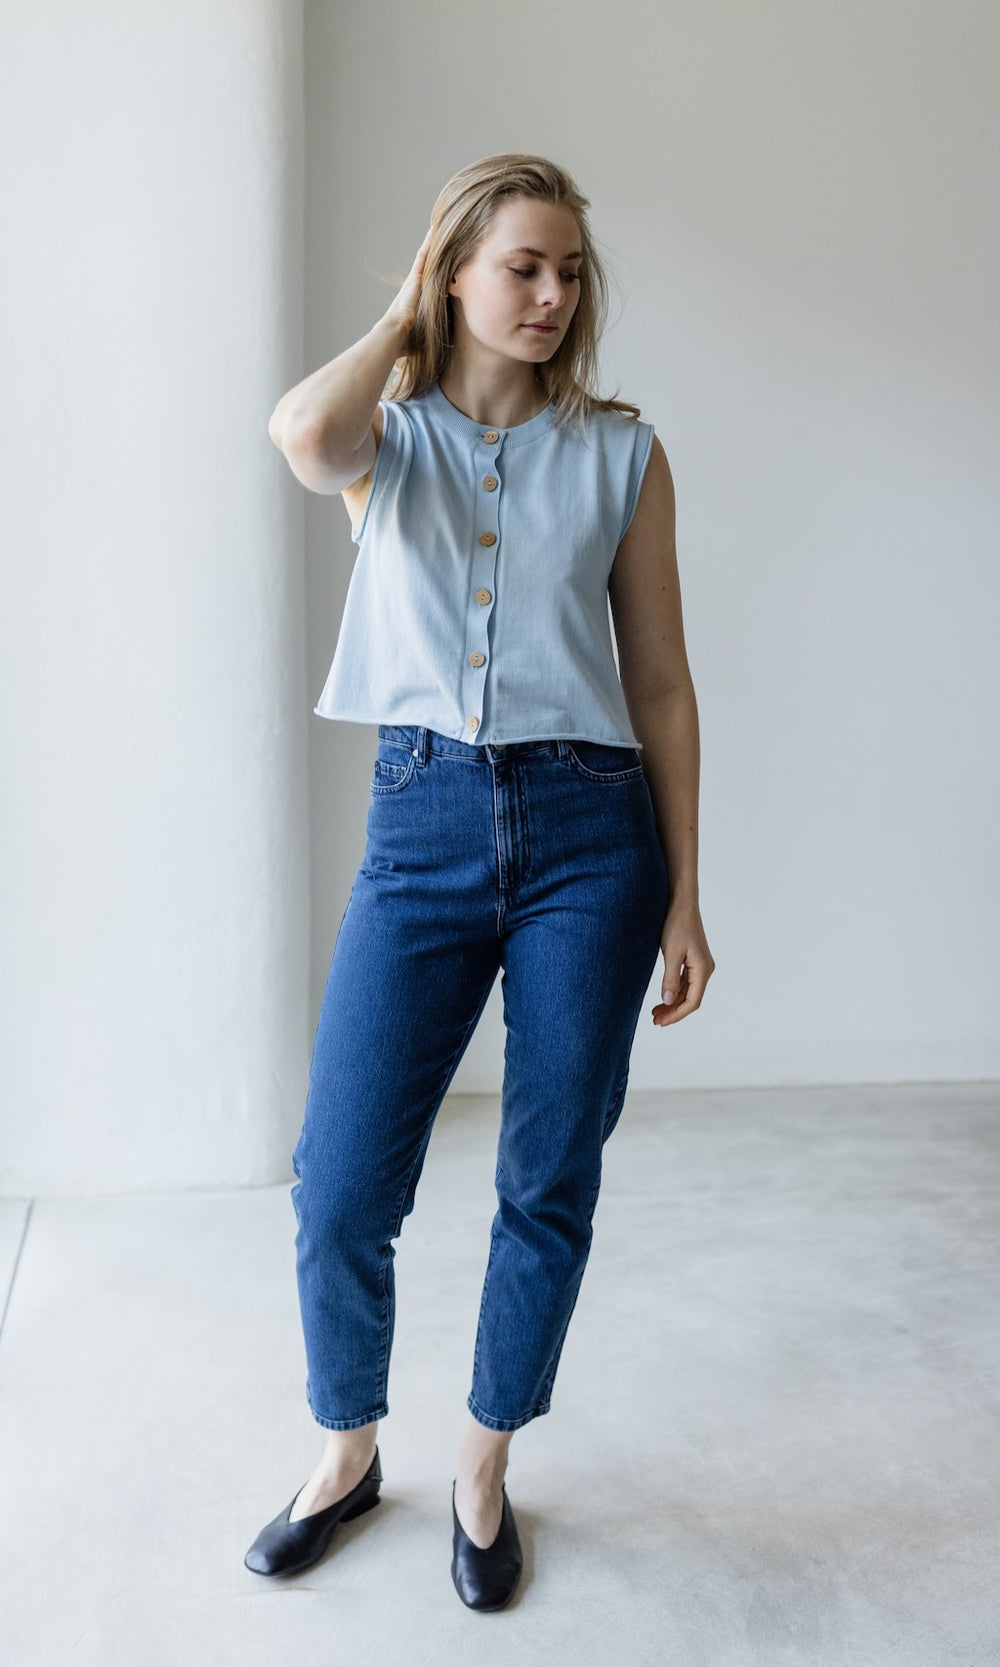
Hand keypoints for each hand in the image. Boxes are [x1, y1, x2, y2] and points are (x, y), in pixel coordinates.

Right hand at [382, 226, 433, 336]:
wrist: (393, 335)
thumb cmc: (402, 343)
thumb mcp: (417, 340)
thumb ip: (421, 342)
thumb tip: (422, 361)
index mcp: (412, 299)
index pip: (424, 282)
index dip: (429, 271)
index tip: (435, 262)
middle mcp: (412, 287)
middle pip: (425, 265)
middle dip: (431, 251)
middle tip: (437, 234)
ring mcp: (414, 281)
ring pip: (425, 257)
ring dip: (431, 242)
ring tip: (438, 225)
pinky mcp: (416, 278)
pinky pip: (425, 255)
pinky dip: (429, 243)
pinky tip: (435, 229)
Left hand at [651, 897, 714, 1026]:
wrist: (681, 902)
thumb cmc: (676, 924)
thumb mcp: (671, 953)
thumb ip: (670, 979)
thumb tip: (668, 1002)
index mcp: (703, 969)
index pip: (692, 1002)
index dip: (676, 1015)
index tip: (660, 1022)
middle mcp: (705, 969)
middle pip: (691, 999)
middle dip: (673, 1012)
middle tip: (655, 1021)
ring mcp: (700, 964)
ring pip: (687, 991)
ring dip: (673, 1003)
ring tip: (656, 1013)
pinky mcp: (692, 959)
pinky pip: (685, 982)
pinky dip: (674, 991)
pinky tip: (663, 997)